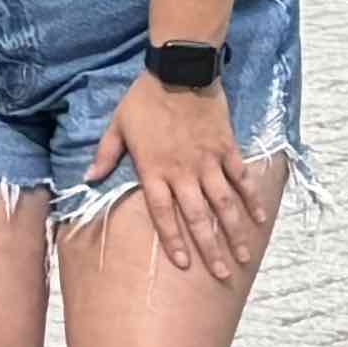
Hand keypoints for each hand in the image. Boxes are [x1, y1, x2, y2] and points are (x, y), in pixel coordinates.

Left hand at [89, 71, 258, 279]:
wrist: (180, 71)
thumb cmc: (143, 99)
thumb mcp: (116, 127)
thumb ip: (105, 156)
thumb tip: (87, 180)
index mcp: (154, 171)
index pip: (164, 215)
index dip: (174, 241)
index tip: (184, 265)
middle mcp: (183, 172)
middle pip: (198, 218)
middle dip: (211, 249)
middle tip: (223, 276)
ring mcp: (209, 161)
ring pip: (225, 204)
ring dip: (236, 232)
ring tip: (245, 257)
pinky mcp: (227, 148)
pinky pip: (242, 178)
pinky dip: (253, 199)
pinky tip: (261, 219)